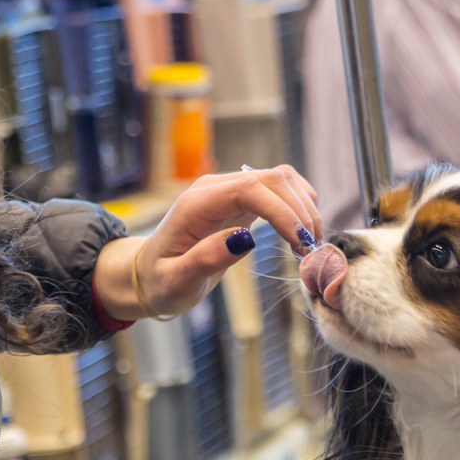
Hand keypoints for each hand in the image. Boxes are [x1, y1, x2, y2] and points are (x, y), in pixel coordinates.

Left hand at [93, 165, 322, 319]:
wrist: (149, 274)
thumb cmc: (161, 281)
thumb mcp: (176, 282)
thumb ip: (206, 259)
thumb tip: (244, 238)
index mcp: (196, 204)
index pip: (250, 189)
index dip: (282, 211)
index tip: (300, 243)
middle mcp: (215, 189)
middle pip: (272, 178)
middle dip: (300, 211)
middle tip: (310, 250)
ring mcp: (230, 190)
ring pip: (281, 180)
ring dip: (303, 208)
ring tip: (309, 245)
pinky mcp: (242, 200)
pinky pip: (279, 191)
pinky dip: (298, 208)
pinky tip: (300, 235)